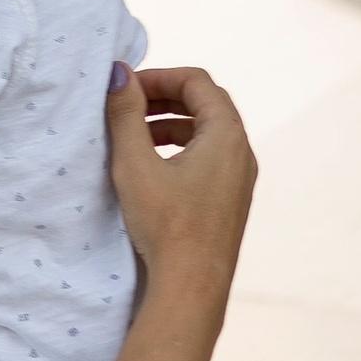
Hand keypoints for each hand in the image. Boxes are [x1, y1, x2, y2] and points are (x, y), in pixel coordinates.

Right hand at [105, 63, 253, 279]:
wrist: (192, 287)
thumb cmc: (166, 225)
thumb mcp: (136, 163)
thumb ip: (125, 114)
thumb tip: (118, 72)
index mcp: (227, 135)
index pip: (197, 82)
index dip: (159, 76)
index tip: (126, 88)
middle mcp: (241, 152)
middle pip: (205, 104)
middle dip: (164, 98)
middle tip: (128, 105)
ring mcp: (239, 178)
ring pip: (206, 132)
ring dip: (170, 124)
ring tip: (134, 135)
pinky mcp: (230, 201)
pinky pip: (209, 158)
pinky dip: (180, 149)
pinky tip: (152, 167)